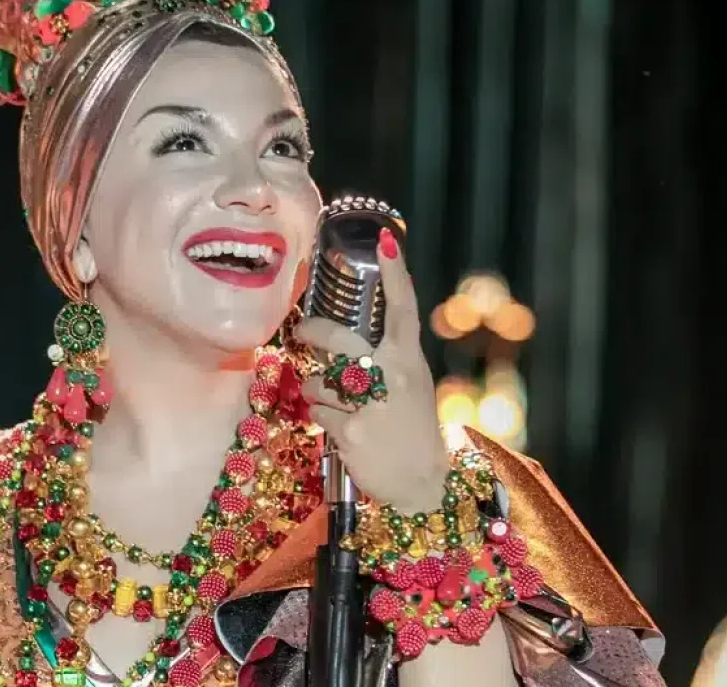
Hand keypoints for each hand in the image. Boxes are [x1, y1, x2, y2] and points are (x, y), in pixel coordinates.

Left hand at [295, 228, 449, 513]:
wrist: (423, 485)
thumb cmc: (411, 431)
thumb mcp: (410, 387)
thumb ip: (385, 362)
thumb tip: (342, 342)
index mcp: (409, 360)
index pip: (403, 308)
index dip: (394, 274)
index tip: (385, 241)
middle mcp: (393, 377)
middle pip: (339, 339)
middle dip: (313, 332)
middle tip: (303, 332)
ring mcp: (372, 405)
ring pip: (319, 380)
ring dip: (315, 390)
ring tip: (333, 403)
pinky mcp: (352, 432)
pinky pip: (317, 413)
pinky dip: (321, 419)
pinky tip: (340, 429)